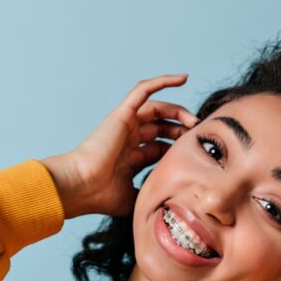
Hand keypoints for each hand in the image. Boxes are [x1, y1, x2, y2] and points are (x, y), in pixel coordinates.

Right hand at [40, 74, 200, 218]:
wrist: (82, 186)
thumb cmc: (101, 196)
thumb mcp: (133, 198)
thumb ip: (149, 195)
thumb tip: (168, 203)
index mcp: (130, 158)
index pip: (160, 147)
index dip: (179, 148)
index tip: (196, 154)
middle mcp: (128, 139)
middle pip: (161, 127)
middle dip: (181, 130)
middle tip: (198, 135)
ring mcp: (125, 125)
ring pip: (156, 109)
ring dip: (178, 111)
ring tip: (194, 120)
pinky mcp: (123, 114)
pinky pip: (143, 90)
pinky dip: (162, 81)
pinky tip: (184, 78)